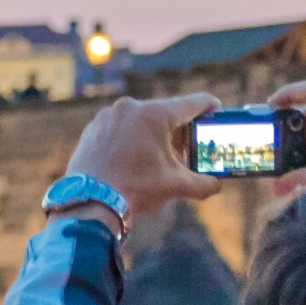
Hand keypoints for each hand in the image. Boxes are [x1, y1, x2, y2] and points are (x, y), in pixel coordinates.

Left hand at [60, 93, 224, 220]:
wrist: (89, 201)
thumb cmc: (134, 189)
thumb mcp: (175, 186)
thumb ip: (202, 184)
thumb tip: (214, 185)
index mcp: (155, 114)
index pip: (193, 103)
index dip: (209, 107)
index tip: (216, 111)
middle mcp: (131, 107)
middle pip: (165, 112)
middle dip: (179, 129)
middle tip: (187, 146)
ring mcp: (108, 116)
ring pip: (140, 120)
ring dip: (154, 134)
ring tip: (159, 157)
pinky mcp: (93, 128)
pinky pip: (119, 128)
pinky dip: (131, 138)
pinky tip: (133, 158)